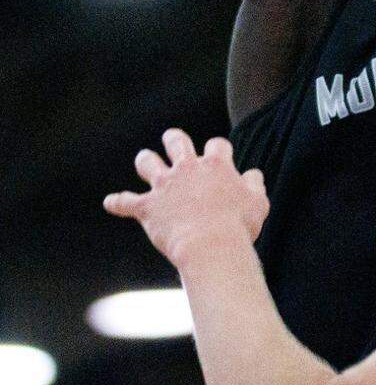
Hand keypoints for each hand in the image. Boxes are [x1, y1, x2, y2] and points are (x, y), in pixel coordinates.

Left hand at [104, 130, 268, 269]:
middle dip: (174, 139)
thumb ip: (255, 184)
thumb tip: (252, 174)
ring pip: (148, 162)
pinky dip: (117, 202)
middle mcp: (187, 169)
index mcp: (216, 165)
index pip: (216, 145)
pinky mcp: (148, 207)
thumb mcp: (258, 202)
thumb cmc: (238, 226)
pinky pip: (126, 202)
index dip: (218, 150)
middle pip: (177, 141)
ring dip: (146, 160)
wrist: (210, 245)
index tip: (219, 158)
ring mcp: (165, 186)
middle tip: (172, 139)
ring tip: (144, 160)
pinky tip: (109, 201)